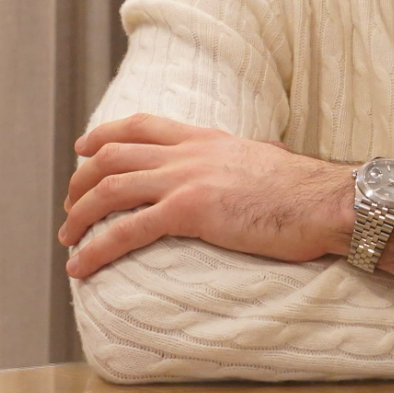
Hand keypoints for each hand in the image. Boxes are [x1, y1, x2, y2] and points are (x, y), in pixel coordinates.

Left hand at [60, 114, 353, 278]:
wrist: (327, 201)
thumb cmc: (307, 192)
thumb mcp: (265, 161)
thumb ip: (241, 162)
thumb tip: (244, 167)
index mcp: (208, 139)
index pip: (143, 125)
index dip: (105, 134)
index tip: (83, 147)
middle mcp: (190, 152)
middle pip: (114, 155)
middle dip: (82, 180)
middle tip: (70, 206)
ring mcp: (188, 179)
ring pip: (111, 188)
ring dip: (80, 214)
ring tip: (66, 238)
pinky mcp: (190, 211)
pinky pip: (127, 230)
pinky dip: (96, 248)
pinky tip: (80, 266)